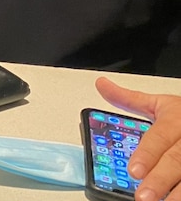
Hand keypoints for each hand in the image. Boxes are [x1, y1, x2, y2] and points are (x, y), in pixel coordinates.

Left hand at [96, 77, 180, 200]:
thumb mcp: (160, 103)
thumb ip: (130, 99)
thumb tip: (101, 84)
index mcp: (175, 120)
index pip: (160, 138)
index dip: (147, 155)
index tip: (133, 170)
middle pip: (176, 161)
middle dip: (159, 180)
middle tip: (142, 196)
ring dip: (177, 193)